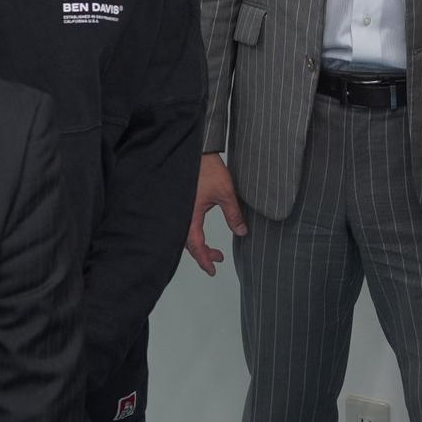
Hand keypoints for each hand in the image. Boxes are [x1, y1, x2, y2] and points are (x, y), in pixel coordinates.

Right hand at [187, 152, 246, 275]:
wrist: (196, 151)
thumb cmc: (207, 168)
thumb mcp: (225, 193)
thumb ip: (233, 214)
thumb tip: (241, 232)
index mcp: (190, 215)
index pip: (196, 246)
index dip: (204, 260)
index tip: (213, 270)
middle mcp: (181, 215)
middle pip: (189, 244)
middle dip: (204, 254)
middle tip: (218, 259)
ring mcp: (179, 210)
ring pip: (186, 236)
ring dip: (199, 245)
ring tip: (214, 250)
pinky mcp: (180, 204)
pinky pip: (184, 226)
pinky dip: (193, 234)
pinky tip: (202, 234)